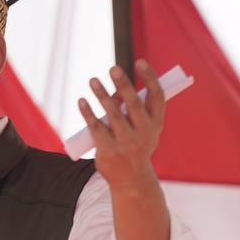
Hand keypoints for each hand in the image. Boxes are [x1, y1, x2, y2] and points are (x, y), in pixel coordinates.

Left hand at [77, 60, 165, 190]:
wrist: (131, 178)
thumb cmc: (136, 145)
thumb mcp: (143, 128)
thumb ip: (133, 109)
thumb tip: (113, 89)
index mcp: (156, 123)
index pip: (157, 96)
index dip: (150, 78)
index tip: (140, 61)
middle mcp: (144, 132)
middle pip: (133, 104)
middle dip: (123, 84)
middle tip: (113, 68)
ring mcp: (126, 142)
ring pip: (112, 114)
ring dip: (102, 95)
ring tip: (93, 80)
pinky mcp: (108, 149)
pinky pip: (96, 127)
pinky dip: (87, 113)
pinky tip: (82, 101)